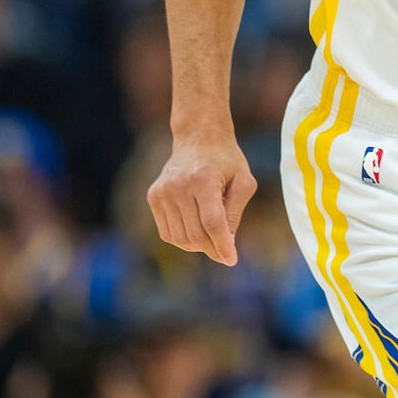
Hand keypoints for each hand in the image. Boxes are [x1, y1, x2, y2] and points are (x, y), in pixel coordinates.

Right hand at [146, 129, 255, 265]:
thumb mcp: (243, 181)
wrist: (197, 137)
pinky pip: (168, 233)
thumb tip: (227, 244)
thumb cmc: (226, 160)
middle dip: (212, 248)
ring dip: (198, 246)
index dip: (222, 245)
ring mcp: (162, 192)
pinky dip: (183, 238)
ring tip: (212, 236)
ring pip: (180, 238)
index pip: (212, 222)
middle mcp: (178, 185)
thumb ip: (235, 213)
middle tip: (225, 250)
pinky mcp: (153, 197)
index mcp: (203, 179)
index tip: (231, 260)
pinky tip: (196, 228)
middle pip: (195, 234)